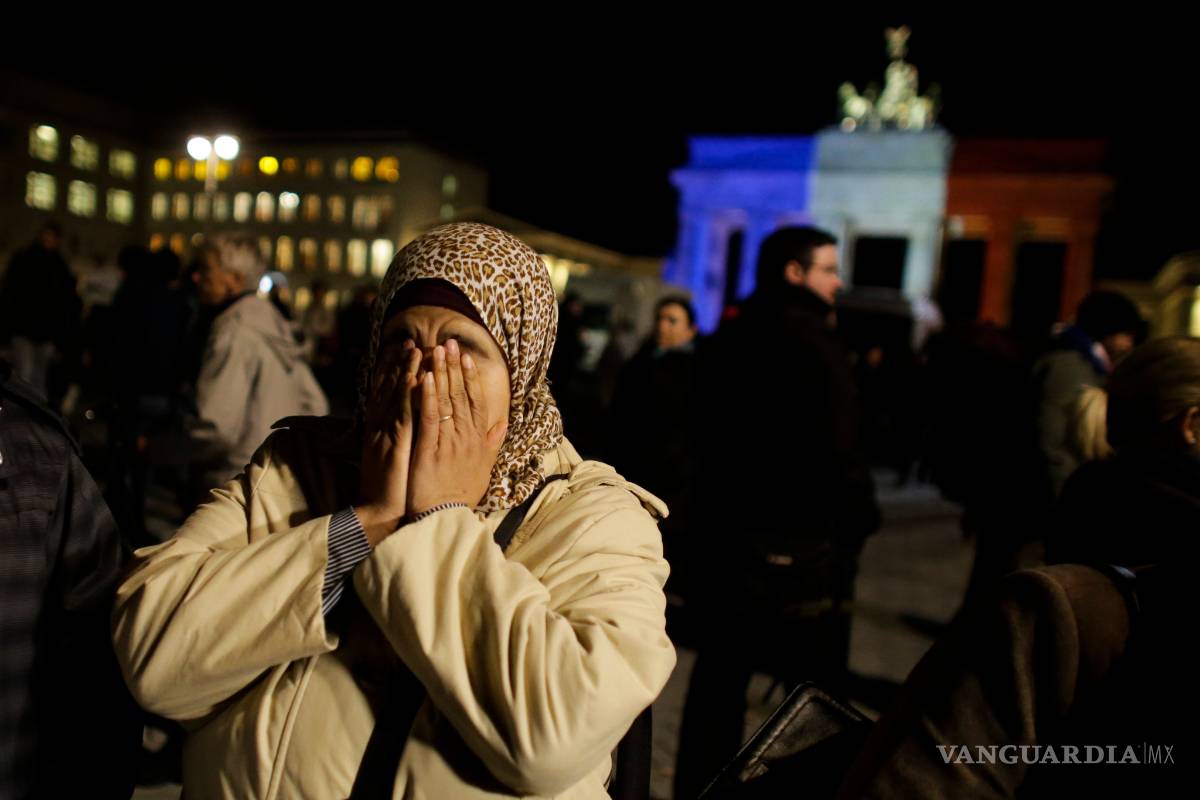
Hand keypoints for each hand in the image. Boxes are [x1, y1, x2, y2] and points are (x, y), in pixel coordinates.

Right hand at [356, 342, 420, 545]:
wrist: (382, 514)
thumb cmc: (395, 488)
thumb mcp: (398, 456)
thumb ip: (403, 436)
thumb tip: (411, 420)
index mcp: (383, 429)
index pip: (389, 394)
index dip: (397, 370)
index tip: (408, 350)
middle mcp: (381, 427)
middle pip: (390, 389)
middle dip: (400, 363)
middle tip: (411, 340)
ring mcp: (386, 434)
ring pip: (396, 396)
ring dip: (405, 371)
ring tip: (415, 349)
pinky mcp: (395, 445)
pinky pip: (403, 415)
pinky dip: (408, 395)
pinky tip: (416, 377)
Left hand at [407, 339, 507, 514]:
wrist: (443, 518)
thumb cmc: (460, 495)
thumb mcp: (483, 469)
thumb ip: (492, 443)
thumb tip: (503, 422)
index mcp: (477, 440)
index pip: (476, 401)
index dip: (471, 377)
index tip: (466, 357)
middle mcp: (465, 438)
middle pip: (461, 395)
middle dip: (454, 367)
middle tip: (448, 343)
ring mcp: (448, 443)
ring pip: (445, 402)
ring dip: (440, 374)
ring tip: (435, 351)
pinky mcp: (429, 450)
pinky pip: (429, 418)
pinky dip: (427, 397)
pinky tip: (422, 378)